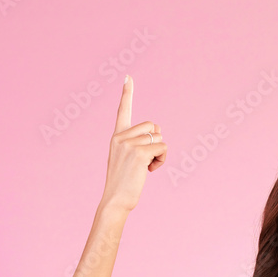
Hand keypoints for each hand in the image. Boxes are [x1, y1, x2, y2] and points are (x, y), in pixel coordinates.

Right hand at [100, 75, 166, 212]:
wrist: (115, 199)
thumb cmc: (123, 184)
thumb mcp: (127, 159)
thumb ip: (137, 144)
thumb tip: (157, 132)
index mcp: (116, 136)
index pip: (123, 111)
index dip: (127, 94)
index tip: (128, 77)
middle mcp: (120, 136)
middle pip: (152, 126)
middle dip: (156, 141)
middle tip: (148, 160)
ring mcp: (129, 143)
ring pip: (159, 137)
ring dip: (160, 153)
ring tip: (148, 167)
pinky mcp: (139, 152)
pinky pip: (162, 148)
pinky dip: (162, 160)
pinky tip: (151, 171)